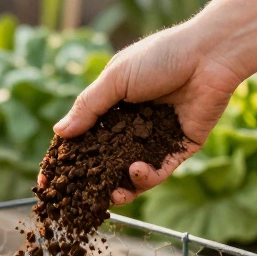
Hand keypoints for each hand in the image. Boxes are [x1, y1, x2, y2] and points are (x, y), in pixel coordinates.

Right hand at [50, 23, 244, 204]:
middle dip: (93, 183)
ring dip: (122, 187)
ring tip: (114, 195)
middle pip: (107, 162)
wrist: (209, 56)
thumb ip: (89, 107)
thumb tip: (59, 133)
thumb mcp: (116, 79)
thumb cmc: (161, 57)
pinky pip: (161, 170)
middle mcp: (134, 125)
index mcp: (115, 107)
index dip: (67, 159)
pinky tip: (137, 171)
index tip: (47, 181)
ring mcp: (157, 139)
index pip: (85, 138)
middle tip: (80, 199)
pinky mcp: (181, 148)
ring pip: (133, 173)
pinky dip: (147, 176)